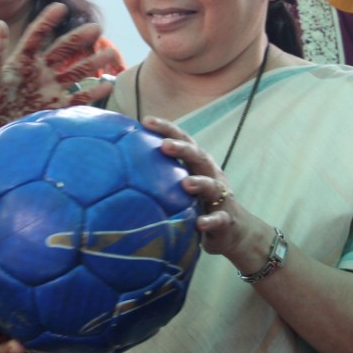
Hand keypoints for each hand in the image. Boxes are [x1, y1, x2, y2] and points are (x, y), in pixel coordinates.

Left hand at [0, 3, 117, 152]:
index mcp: (22, 62)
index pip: (37, 36)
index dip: (48, 21)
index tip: (61, 7)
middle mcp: (40, 73)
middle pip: (63, 50)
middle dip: (80, 38)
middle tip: (97, 28)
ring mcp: (50, 90)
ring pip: (76, 71)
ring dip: (93, 62)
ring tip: (111, 53)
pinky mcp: (57, 109)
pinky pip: (79, 99)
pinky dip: (94, 92)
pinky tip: (108, 85)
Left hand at [142, 116, 270, 263]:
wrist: (233, 232)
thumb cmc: (199, 205)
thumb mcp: (180, 189)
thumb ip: (159, 178)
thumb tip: (119, 168)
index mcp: (198, 165)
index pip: (183, 141)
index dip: (167, 129)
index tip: (145, 120)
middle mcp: (211, 175)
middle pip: (199, 156)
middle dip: (183, 149)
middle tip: (164, 144)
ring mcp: (221, 197)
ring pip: (212, 186)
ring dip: (200, 183)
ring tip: (186, 184)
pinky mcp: (226, 220)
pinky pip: (219, 219)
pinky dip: (210, 221)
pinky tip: (200, 224)